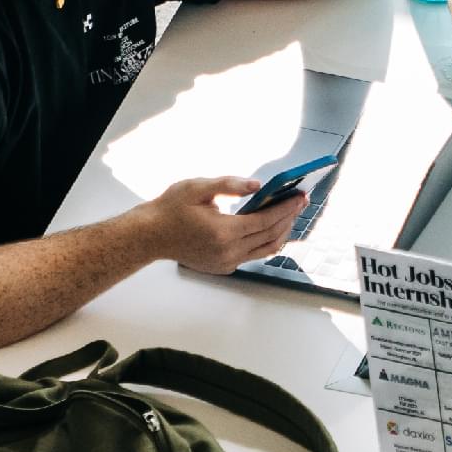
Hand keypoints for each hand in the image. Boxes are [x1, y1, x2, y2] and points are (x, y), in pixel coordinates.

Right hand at [131, 176, 303, 274]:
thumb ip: (229, 184)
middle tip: (301, 202)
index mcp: (224, 232)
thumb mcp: (197, 188)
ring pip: (265, 249)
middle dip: (289, 217)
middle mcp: (228, 251)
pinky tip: (271, 229)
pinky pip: (253, 256)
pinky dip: (266, 242)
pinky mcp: (223, 267)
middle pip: (270, 235)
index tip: (300, 197)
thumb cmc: (170, 209)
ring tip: (291, 215)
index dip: (286, 208)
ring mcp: (227, 262)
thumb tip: (257, 185)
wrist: (150, 235)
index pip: (266, 220)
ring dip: (281, 232)